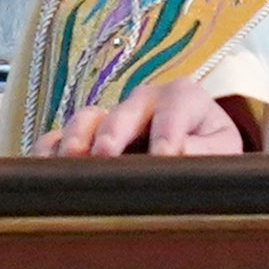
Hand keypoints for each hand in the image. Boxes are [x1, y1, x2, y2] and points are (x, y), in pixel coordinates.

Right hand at [34, 83, 253, 157]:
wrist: (195, 149)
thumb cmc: (210, 148)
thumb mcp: (223, 149)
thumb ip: (208, 150)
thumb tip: (179, 153)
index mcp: (182, 97)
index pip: (174, 109)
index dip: (168, 133)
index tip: (164, 155)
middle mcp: (141, 100)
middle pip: (124, 111)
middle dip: (114, 133)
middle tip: (107, 155)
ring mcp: (110, 116)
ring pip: (86, 118)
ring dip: (77, 138)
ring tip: (73, 161)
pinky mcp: (85, 137)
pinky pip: (58, 137)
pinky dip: (49, 151)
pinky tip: (45, 171)